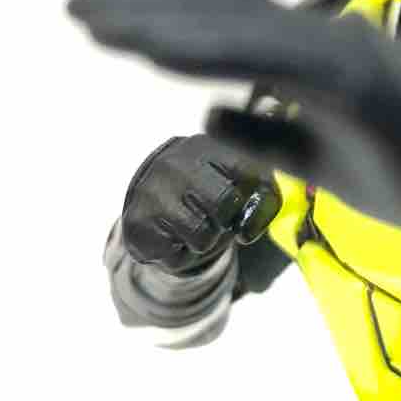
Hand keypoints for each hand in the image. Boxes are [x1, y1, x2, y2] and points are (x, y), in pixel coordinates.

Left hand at [69, 0, 400, 250]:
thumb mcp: (323, 165)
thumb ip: (267, 139)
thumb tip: (208, 117)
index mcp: (319, 62)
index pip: (240, 13)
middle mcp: (329, 46)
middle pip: (230, 13)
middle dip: (152, 4)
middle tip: (80, 4)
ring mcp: (348, 62)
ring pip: (243, 34)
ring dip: (166, 27)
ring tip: (95, 21)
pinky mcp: (365, 89)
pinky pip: (279, 67)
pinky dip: (221, 55)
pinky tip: (163, 55)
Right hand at [122, 133, 277, 271]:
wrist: (152, 203)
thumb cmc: (206, 193)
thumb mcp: (239, 184)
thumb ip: (263, 197)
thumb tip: (248, 229)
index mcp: (208, 146)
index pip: (249, 169)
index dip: (259, 199)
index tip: (247, 209)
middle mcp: (177, 162)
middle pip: (224, 202)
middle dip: (226, 219)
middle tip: (215, 217)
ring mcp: (153, 189)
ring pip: (202, 233)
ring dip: (205, 240)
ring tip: (193, 226)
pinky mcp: (138, 219)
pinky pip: (176, 252)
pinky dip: (182, 253)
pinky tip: (173, 235)